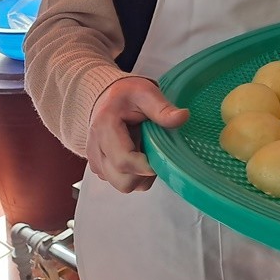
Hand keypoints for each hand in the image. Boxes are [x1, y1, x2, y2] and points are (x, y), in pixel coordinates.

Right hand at [86, 76, 189, 192]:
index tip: (162, 157)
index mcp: (105, 128)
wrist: (107, 98)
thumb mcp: (146, 93)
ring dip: (140, 175)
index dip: (147, 166)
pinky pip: (120, 181)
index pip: (124, 161)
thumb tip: (183, 117)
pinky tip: (138, 154)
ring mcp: (96, 161)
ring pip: (123, 185)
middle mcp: (96, 148)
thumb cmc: (126, 95)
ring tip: (146, 151)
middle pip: (123, 181)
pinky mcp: (100, 168)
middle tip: (155, 153)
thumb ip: (162, 108)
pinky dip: (133, 174)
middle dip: (144, 174)